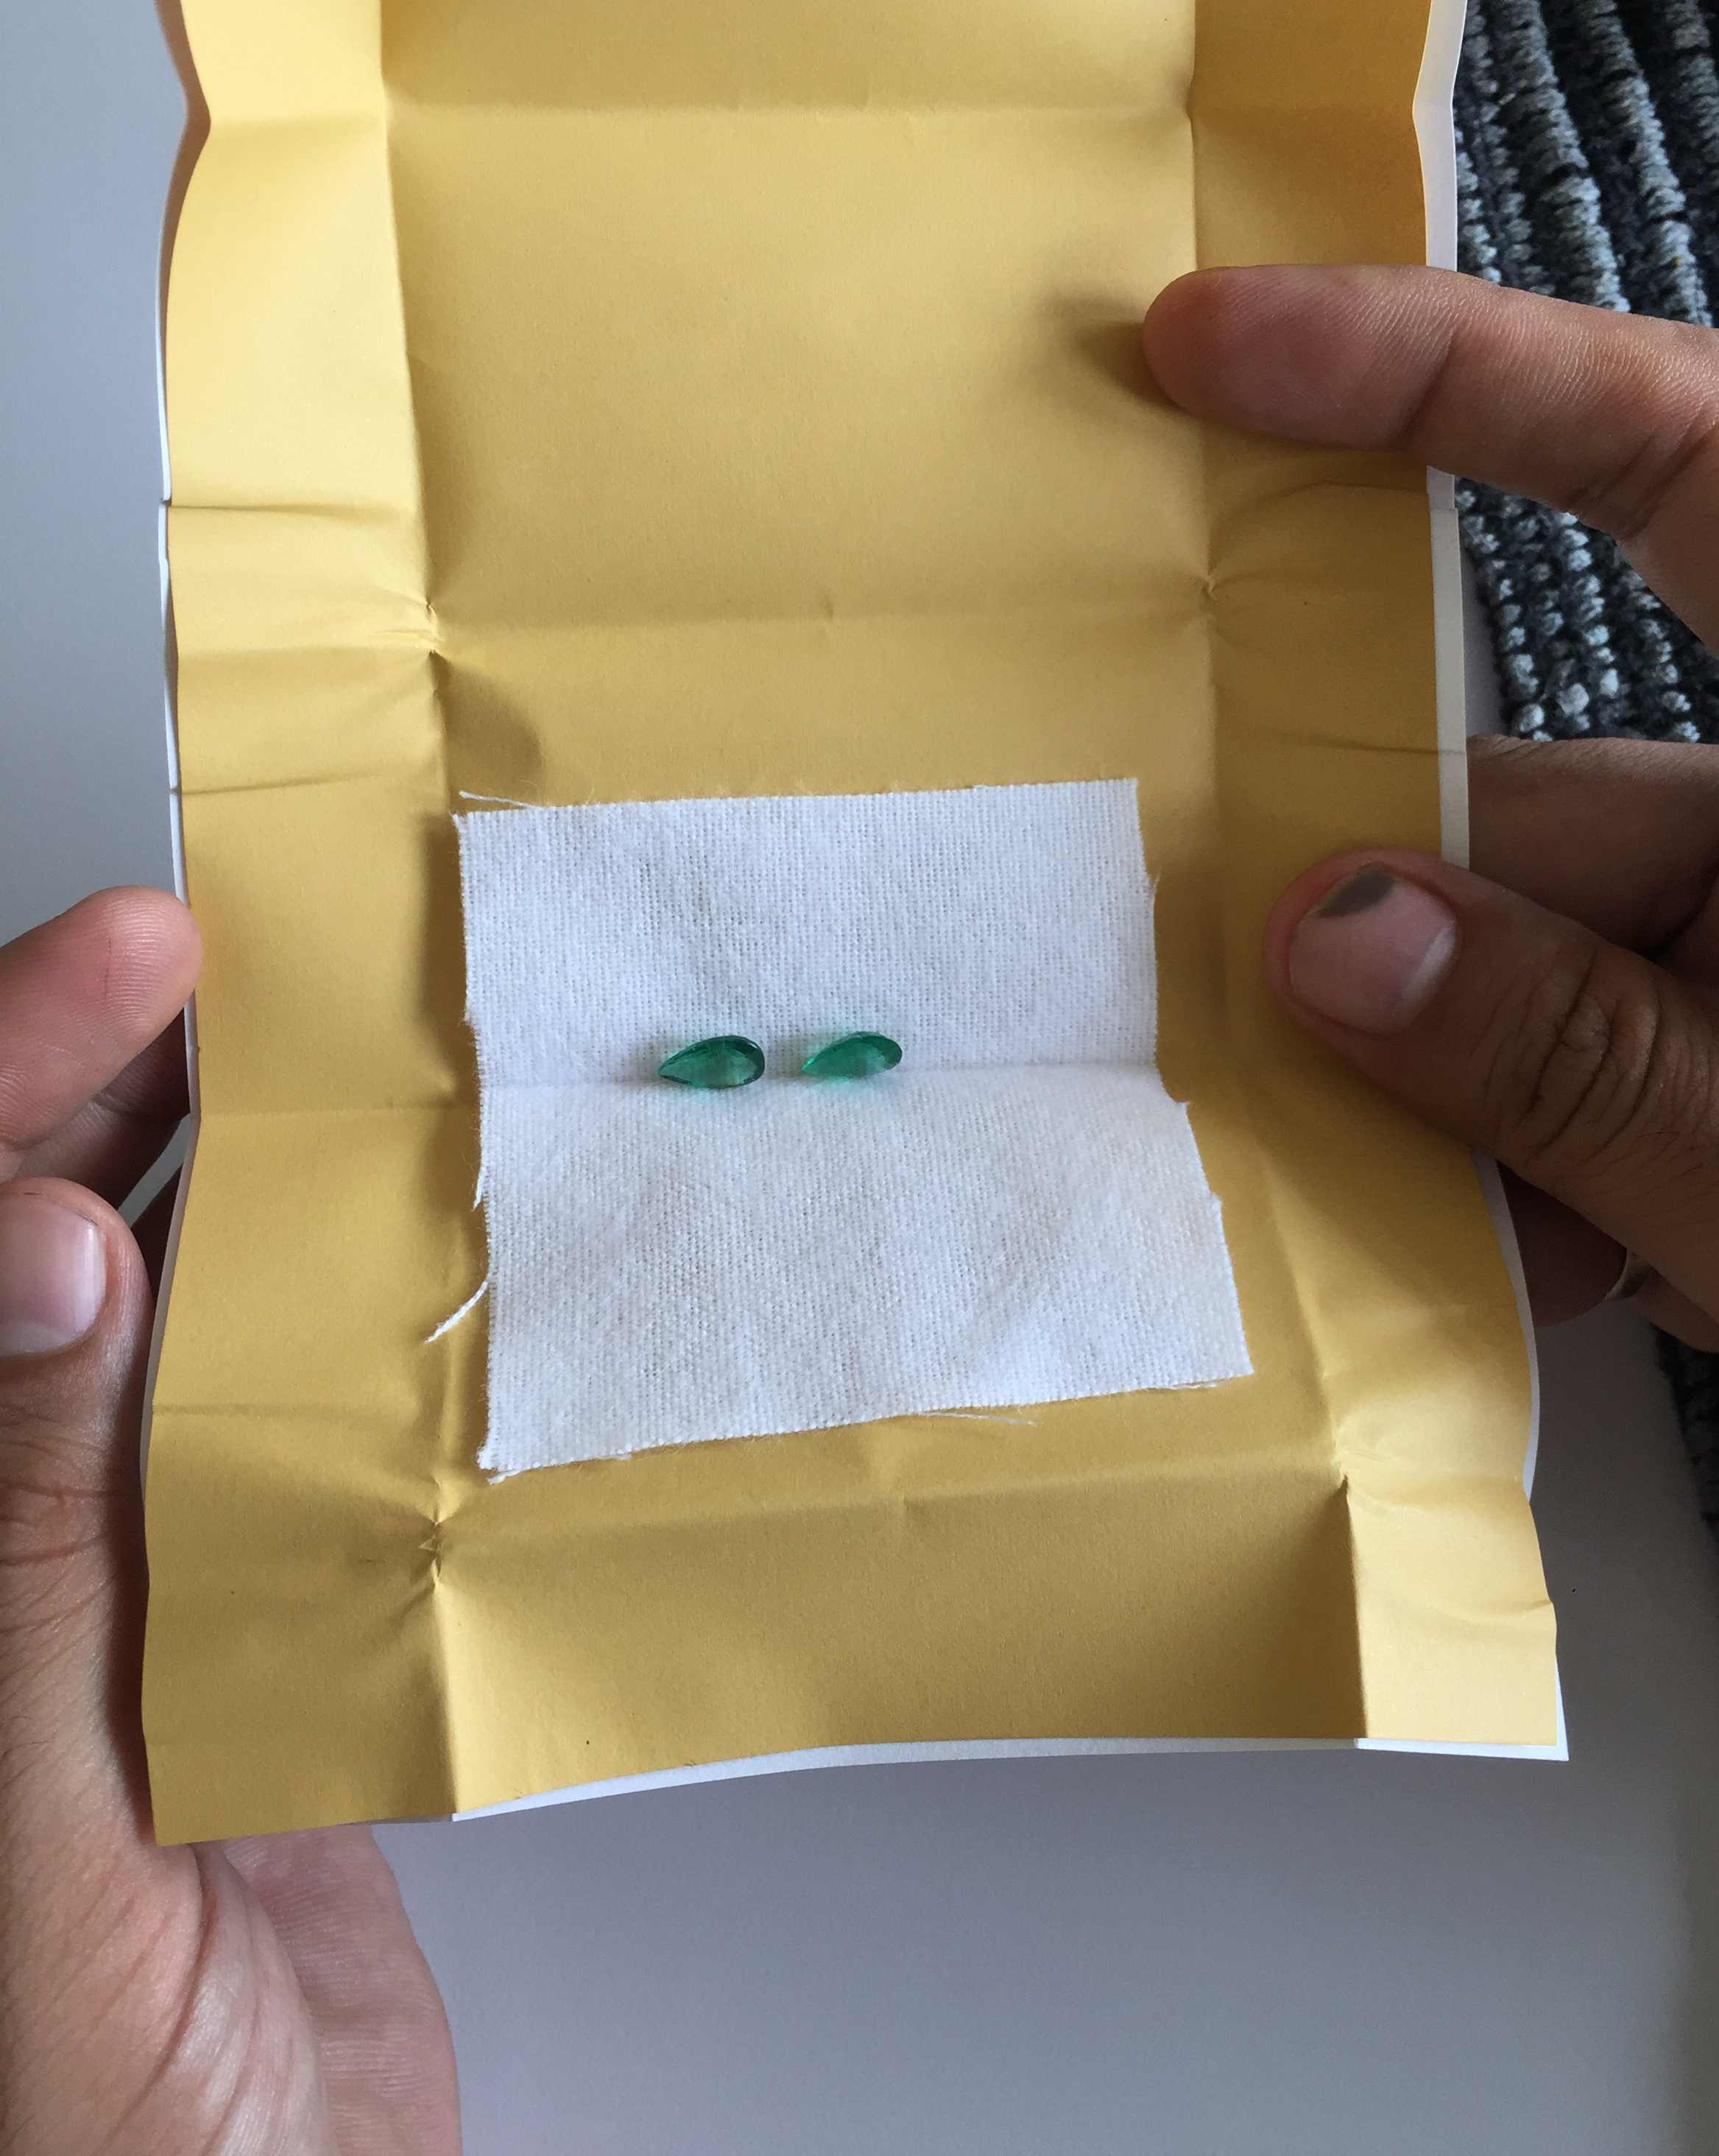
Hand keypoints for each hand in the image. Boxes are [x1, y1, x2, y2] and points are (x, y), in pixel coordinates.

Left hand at [0, 891, 458, 2152]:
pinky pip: (291, 1452)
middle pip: (46, 1258)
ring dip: (242, 1192)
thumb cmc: (87, 2121)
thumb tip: (46, 1255)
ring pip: (175, 1334)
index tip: (131, 957)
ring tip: (336, 1057)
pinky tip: (409, 1272)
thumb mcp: (32, 1831)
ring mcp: (135, 1592)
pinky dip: (350, 1346)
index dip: (8, 1079)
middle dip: (117, 1084)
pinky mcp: (260, 1648)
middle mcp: (18, 1545)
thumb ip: (29, 1540)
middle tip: (240, 951)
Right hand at [1146, 265, 1718, 1415]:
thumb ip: (1591, 1074)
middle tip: (1191, 979)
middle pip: (1550, 786)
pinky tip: (1504, 1268)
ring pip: (1554, 952)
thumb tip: (1329, 937)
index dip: (1442, 370)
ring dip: (1445, 1082)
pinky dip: (1532, 1155)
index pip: (1686, 454)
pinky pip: (1607, 1053)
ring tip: (1343, 1208)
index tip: (1217, 345)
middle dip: (1379, 904)